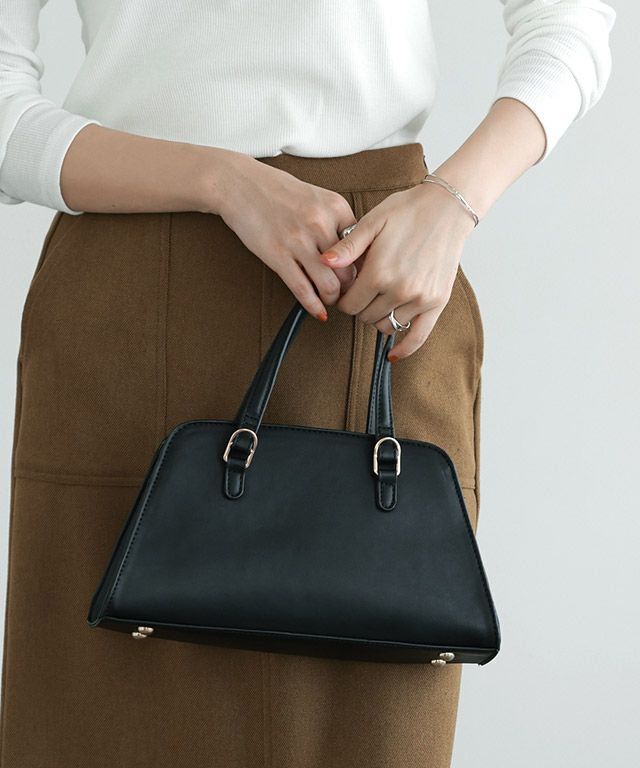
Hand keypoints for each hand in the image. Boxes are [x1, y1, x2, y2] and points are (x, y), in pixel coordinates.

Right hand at [201, 150, 357, 320]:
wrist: (239, 184)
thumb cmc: (277, 190)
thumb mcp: (316, 196)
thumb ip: (335, 221)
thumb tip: (351, 252)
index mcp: (336, 207)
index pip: (362, 247)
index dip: (361, 267)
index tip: (359, 276)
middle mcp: (321, 223)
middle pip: (349, 269)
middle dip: (349, 288)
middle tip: (346, 294)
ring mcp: (299, 240)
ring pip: (329, 284)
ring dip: (332, 299)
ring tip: (330, 301)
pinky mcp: (277, 255)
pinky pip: (302, 289)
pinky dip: (313, 306)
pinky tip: (318, 312)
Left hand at [318, 181, 475, 360]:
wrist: (446, 208)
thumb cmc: (407, 212)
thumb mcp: (372, 222)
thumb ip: (347, 247)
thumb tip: (323, 262)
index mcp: (379, 273)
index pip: (348, 305)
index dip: (342, 299)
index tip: (345, 290)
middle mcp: (399, 290)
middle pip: (365, 317)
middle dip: (359, 306)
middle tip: (362, 291)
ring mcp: (420, 299)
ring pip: (386, 326)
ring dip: (377, 317)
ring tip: (379, 299)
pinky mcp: (437, 302)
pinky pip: (418, 336)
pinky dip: (405, 349)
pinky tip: (392, 355)